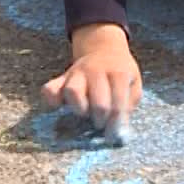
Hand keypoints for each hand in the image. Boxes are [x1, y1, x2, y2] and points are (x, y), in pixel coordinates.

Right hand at [41, 23, 141, 138]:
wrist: (103, 49)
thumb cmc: (120, 73)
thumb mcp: (134, 83)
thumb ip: (129, 103)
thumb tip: (119, 129)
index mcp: (118, 73)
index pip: (118, 104)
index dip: (117, 124)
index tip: (115, 135)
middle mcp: (96, 71)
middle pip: (98, 103)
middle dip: (101, 120)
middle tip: (101, 123)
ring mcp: (77, 73)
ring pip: (73, 92)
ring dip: (80, 109)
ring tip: (85, 113)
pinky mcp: (61, 78)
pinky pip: (49, 89)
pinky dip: (52, 101)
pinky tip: (60, 107)